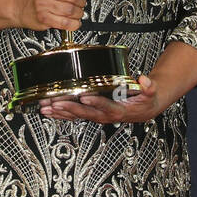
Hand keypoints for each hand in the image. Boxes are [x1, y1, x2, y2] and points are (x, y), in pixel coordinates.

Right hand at [16, 0, 99, 31]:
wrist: (19, 6)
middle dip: (81, 0)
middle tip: (79, 1)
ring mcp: (43, 5)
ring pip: (72, 10)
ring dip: (79, 13)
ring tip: (76, 11)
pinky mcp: (44, 18)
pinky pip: (66, 23)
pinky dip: (74, 23)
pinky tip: (73, 20)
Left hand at [39, 73, 163, 123]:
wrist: (143, 111)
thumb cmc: (144, 101)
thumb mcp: (150, 93)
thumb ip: (149, 87)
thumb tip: (145, 80)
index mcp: (118, 110)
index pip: (105, 106)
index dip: (95, 102)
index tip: (84, 97)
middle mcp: (104, 115)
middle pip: (85, 113)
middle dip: (68, 108)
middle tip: (54, 103)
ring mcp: (96, 116)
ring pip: (76, 116)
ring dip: (60, 112)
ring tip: (45, 108)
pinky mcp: (91, 114)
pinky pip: (75, 115)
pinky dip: (61, 114)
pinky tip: (50, 111)